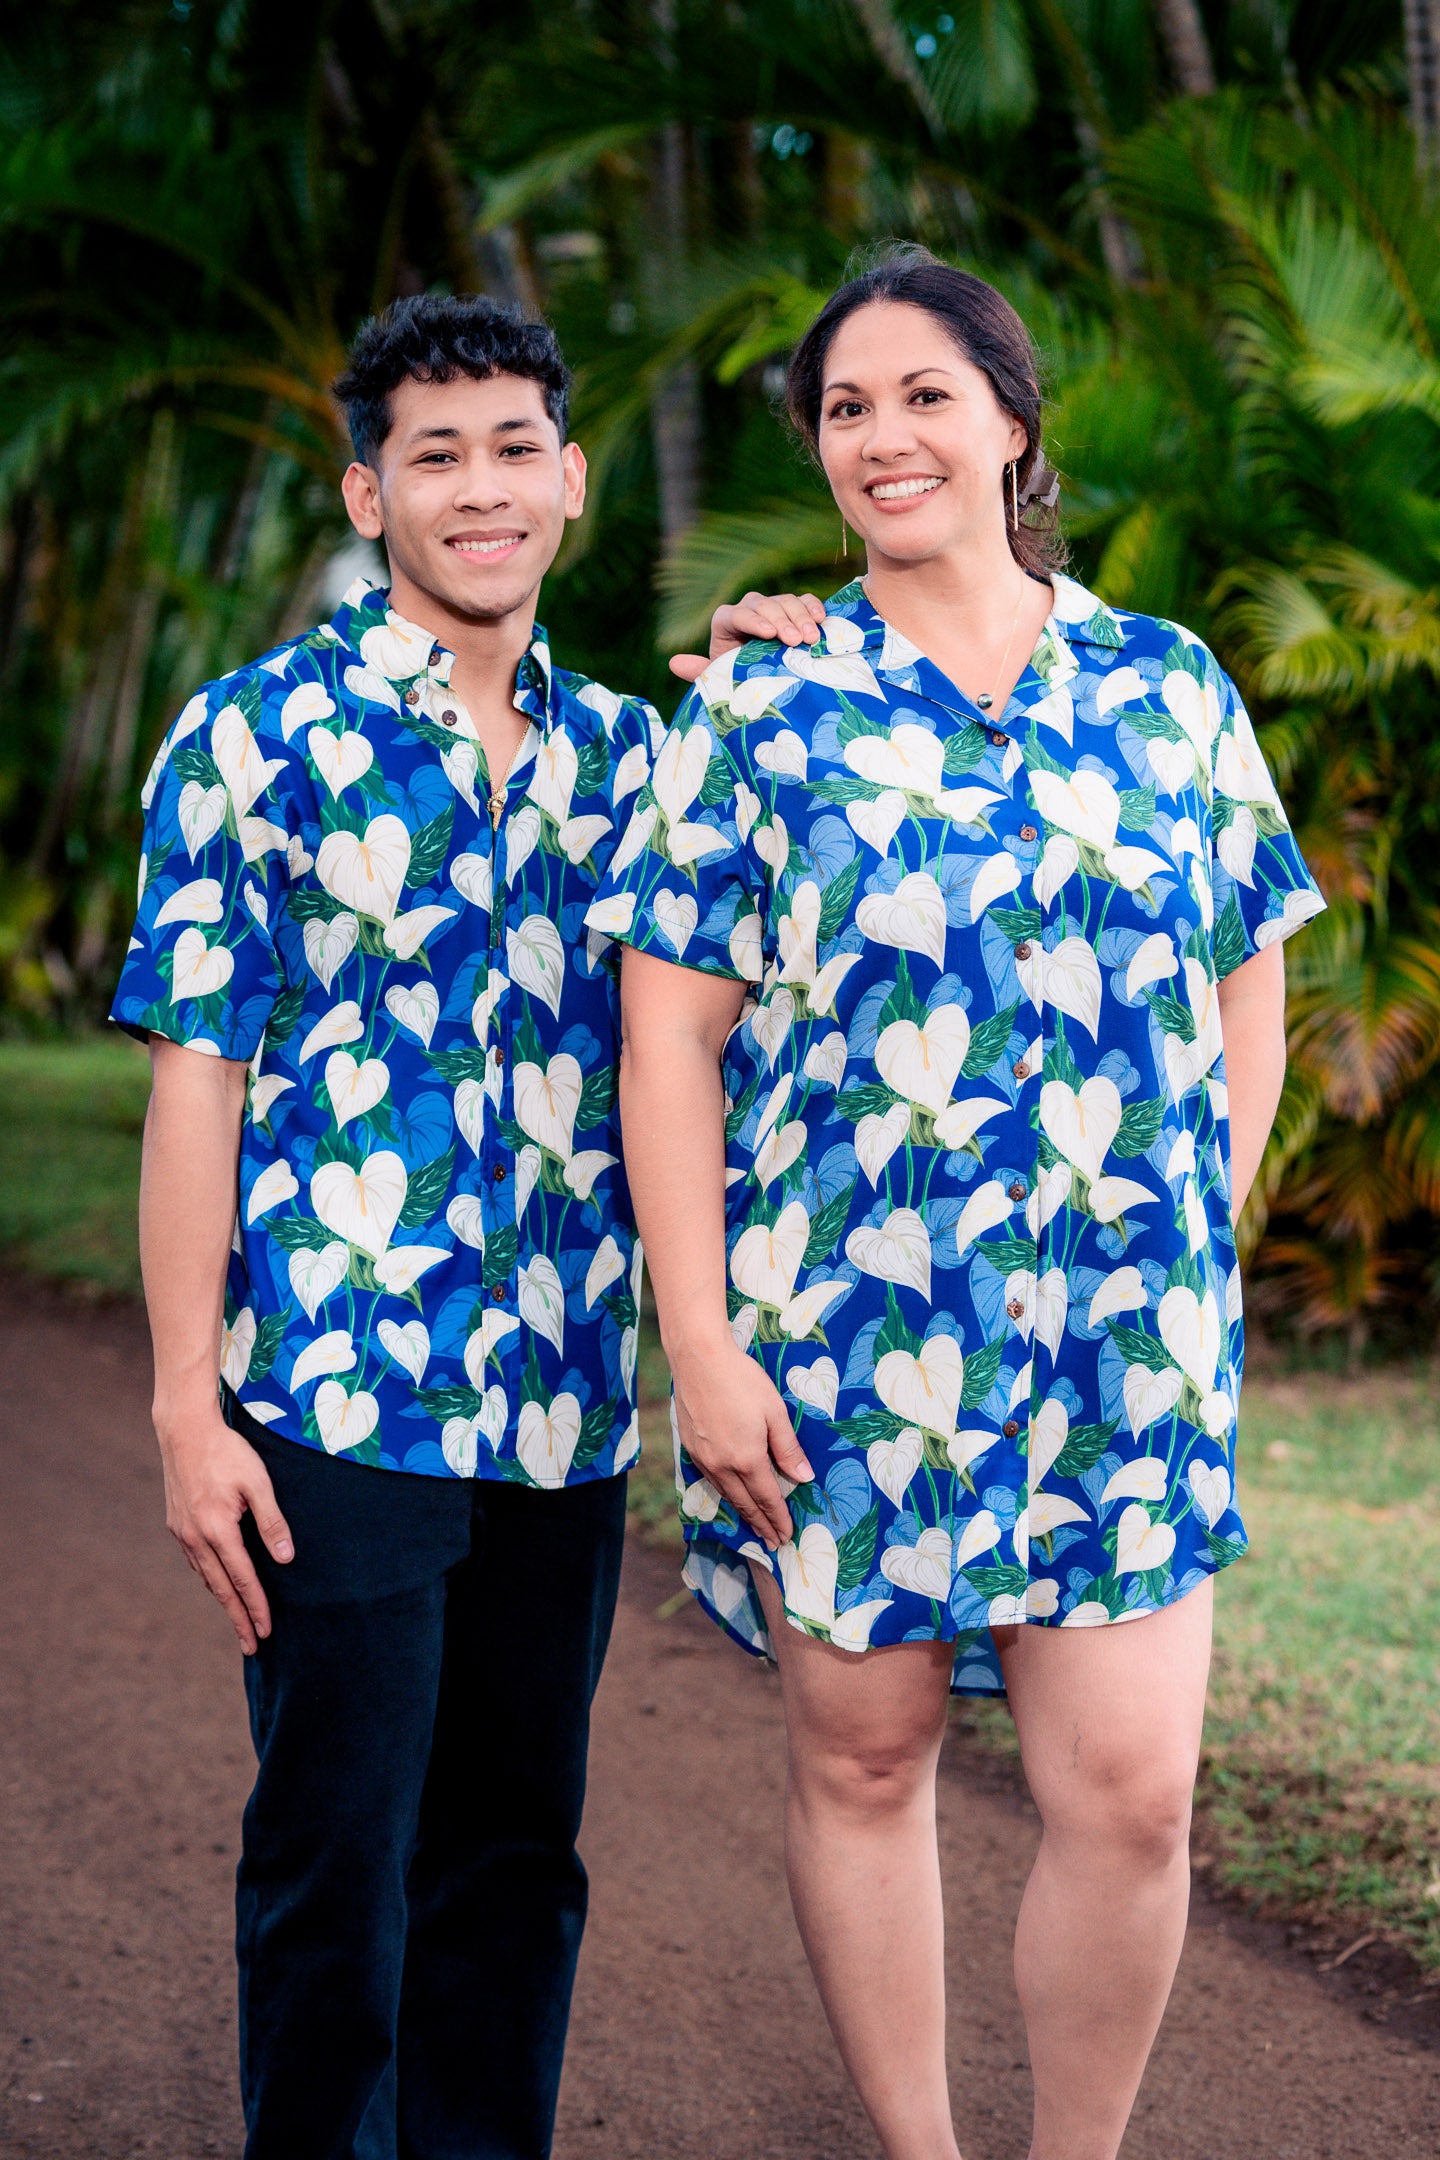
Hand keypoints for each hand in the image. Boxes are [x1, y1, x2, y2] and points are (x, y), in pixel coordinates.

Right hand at [155, 1405, 293, 1653]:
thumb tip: (285, 1559)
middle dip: (237, 1618)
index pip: (243, 1580)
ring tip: (238, 1620)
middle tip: (251, 1646)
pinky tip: (219, 1583)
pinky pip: (196, 1561)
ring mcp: (182, 1532)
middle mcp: (196, 1538)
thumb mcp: (258, 1482)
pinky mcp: (177, 1524)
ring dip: (223, 1600)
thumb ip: (272, 1521)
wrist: (184, 1431)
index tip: (266, 1632)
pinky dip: (210, 1578)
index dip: (256, 1607)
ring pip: (206, 1577)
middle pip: (221, 1589)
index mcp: (217, 1530)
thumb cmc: (228, 1452)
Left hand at [668, 589, 827, 682]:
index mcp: (726, 623)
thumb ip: (702, 673)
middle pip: (764, 605)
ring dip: (801, 617)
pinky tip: (821, 621)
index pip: (735, 614)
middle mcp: (749, 610)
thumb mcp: (722, 680)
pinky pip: (804, 600)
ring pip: (785, 601)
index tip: (770, 635)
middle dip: (782, 621)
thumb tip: (674, 663)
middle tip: (796, 641)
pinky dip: (813, 608)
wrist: (768, 682)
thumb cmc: (741, 681)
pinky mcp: (794, 610)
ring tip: (811, 639)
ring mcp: (773, 608)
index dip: (753, 621)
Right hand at [668, 1335, 813, 1547]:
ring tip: (755, 1527)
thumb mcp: (774, 1412)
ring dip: (743, 1514)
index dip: (778, 1518)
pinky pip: (711, 1481)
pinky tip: (731, 1496)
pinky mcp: (691, 1448)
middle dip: (761, 1525)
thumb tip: (804, 1478)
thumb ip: (788, 1448)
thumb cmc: (743, 1380)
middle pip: (745, 1504)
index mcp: (747, 1458)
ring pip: (726, 1495)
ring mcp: (703, 1458)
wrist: (698, 1359)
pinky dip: (726, 1495)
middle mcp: (722, 1465)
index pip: (767, 1498)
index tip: (787, 1535)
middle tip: (773, 1542)